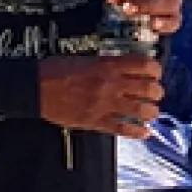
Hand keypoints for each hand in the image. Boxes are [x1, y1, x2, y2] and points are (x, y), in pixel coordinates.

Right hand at [37, 55, 163, 139]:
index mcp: (107, 65)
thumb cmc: (56, 70)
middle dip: (157, 92)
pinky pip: (122, 128)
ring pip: (140, 110)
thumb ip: (109, 64)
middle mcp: (110, 84)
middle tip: (156, 93)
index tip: (155, 73)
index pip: (145, 65)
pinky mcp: (95, 121)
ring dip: (151, 112)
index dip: (155, 70)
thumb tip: (128, 68)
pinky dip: (137, 132)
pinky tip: (144, 132)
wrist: (35, 87)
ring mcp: (104, 104)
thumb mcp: (86, 58)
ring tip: (152, 112)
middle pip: (148, 89)